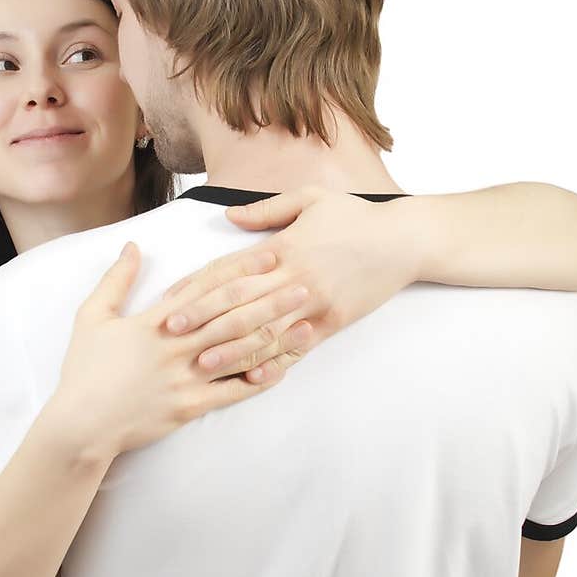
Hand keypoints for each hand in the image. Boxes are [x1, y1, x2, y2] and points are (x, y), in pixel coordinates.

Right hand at [53, 241, 314, 458]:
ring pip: (238, 352)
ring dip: (275, 336)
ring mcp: (185, 377)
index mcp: (155, 319)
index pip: (205, 286)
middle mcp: (176, 344)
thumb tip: (133, 246)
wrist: (81, 424)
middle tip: (303, 284)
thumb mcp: (92, 317)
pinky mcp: (189, 405)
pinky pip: (230, 392)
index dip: (240, 269)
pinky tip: (282, 370)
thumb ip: (116, 280)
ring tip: (306, 323)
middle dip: (270, 298)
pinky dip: (257, 381)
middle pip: (231, 315)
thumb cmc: (84, 370)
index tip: (269, 255)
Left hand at [161, 184, 419, 380]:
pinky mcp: (334, 321)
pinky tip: (255, 376)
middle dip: (203, 319)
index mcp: (283, 246)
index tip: (170, 298)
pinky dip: (277, 362)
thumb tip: (228, 215)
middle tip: (170, 334)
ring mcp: (315, 303)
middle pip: (240, 302)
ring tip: (202, 363)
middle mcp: (295, 277)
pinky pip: (300, 346)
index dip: (198, 285)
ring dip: (232, 349)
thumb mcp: (310, 199)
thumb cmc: (356, 215)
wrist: (405, 240)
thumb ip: (266, 210)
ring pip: (266, 330)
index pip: (231, 268)